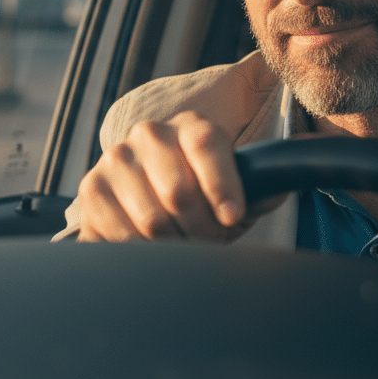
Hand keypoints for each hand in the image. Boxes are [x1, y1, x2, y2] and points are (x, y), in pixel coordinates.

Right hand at [75, 111, 282, 242]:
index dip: (221, 183)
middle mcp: (149, 134)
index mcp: (190, 126)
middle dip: (201, 229)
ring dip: (173, 245)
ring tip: (182, 245)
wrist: (147, 204)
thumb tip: (286, 173)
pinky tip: (151, 248)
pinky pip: (120, 235)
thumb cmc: (202, 199)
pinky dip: (141, 253)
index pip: (205, 144)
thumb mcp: (234, 193)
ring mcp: (115, 160)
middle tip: (209, 241)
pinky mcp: (91, 190)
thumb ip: (261, 186)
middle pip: (179, 190)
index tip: (232, 216)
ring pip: (151, 219)